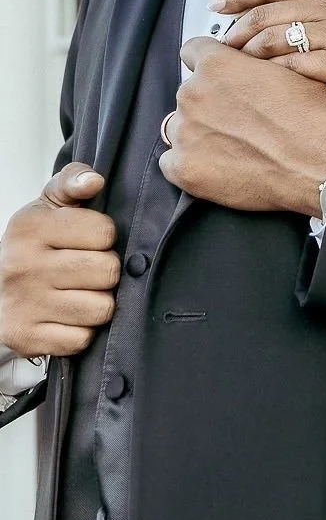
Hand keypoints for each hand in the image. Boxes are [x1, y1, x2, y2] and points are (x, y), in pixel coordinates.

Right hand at [0, 164, 119, 358]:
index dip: (105, 237)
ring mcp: (23, 304)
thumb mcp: (48, 205)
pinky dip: (81, 332)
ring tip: (79, 293)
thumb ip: (72, 181)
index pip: (105, 232)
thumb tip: (94, 180)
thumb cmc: (32, 245)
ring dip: (98, 303)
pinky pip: (81, 339)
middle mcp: (23, 265)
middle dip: (106, 271)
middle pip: (107, 271)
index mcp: (31, 227)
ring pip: (101, 309)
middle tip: (87, 270)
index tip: (89, 241)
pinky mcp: (25, 338)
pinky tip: (67, 317)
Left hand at [161, 38, 325, 216]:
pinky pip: (171, 162)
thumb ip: (258, 63)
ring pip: (179, 126)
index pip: (193, 50)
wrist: (321, 165)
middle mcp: (194, 94)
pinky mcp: (185, 169)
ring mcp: (186, 133)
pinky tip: (217, 165)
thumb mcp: (292, 70)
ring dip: (198, 132)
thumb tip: (251, 65)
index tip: (218, 76)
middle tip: (238, 117)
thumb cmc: (313, 120)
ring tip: (230, 144)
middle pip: (189, 92)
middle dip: (209, 102)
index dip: (209, 62)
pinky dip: (190, 163)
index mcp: (217, 65)